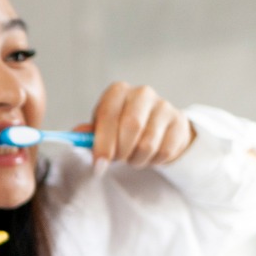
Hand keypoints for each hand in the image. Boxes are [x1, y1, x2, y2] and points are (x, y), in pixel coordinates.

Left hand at [78, 82, 195, 171]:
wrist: (157, 129)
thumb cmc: (121, 128)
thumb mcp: (102, 129)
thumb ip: (89, 134)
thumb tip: (75, 136)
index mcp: (117, 92)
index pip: (108, 115)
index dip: (102, 142)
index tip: (99, 163)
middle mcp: (142, 93)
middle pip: (131, 126)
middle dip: (120, 151)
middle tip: (117, 160)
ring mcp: (163, 106)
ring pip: (147, 143)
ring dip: (136, 159)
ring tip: (132, 156)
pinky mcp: (179, 122)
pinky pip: (164, 151)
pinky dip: (153, 161)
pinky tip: (149, 155)